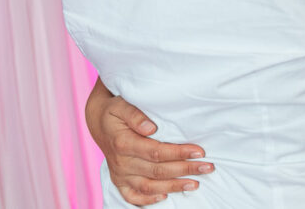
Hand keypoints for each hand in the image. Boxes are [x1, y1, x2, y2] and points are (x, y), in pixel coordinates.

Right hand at [85, 79, 212, 204]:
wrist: (97, 121)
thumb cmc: (114, 111)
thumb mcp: (121, 105)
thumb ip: (135, 115)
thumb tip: (151, 128)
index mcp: (123, 143)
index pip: (156, 152)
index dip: (179, 153)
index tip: (199, 151)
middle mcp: (121, 162)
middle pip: (157, 171)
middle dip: (185, 170)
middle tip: (207, 167)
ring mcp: (120, 174)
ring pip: (149, 186)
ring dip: (173, 187)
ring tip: (195, 184)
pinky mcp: (119, 181)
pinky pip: (132, 196)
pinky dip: (147, 200)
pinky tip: (165, 198)